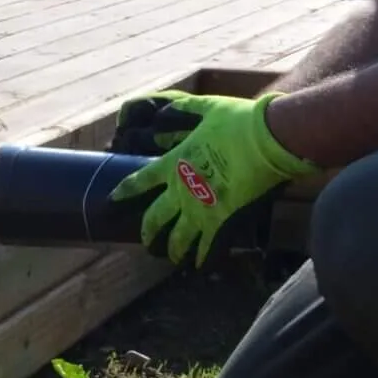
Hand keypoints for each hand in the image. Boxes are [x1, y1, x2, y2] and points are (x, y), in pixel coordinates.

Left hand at [110, 91, 314, 266]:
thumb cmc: (237, 121)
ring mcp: (200, 208)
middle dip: (148, 233)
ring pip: (177, 238)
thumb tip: (164, 114)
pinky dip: (203, 259)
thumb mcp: (205, 110)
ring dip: (172, 250)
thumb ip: (183, 112)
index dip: (124, 192)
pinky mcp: (222, 221)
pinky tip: (199, 267)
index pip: (139, 181)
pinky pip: (208, 247)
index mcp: (174, 163)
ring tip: (172, 257)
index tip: (113, 200)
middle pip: (154, 218)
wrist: (265, 138)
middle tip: (147, 243)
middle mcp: (181, 190)